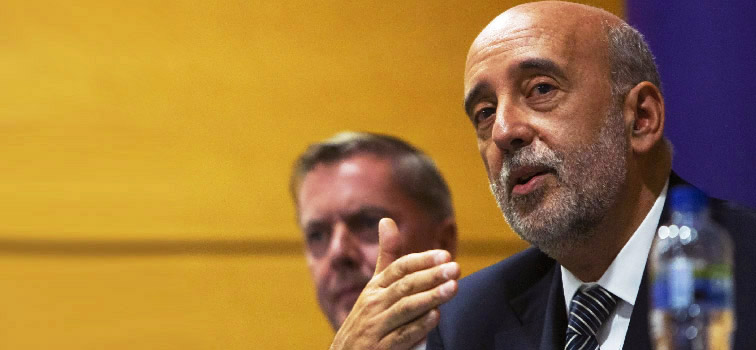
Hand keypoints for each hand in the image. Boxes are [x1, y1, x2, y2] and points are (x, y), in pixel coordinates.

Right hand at [330, 218, 459, 349]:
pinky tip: (436, 317)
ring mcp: (376, 327)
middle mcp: (373, 304)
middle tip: (455, 268)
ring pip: (405, 308)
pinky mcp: (380, 349)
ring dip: (430, 297)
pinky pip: (401, 336)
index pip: (400, 268)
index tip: (445, 255)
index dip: (422, 260)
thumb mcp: (375, 287)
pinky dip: (419, 326)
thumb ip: (387, 257)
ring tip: (453, 288)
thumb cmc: (367, 318)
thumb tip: (387, 220)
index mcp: (375, 287)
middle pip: (405, 286)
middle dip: (431, 276)